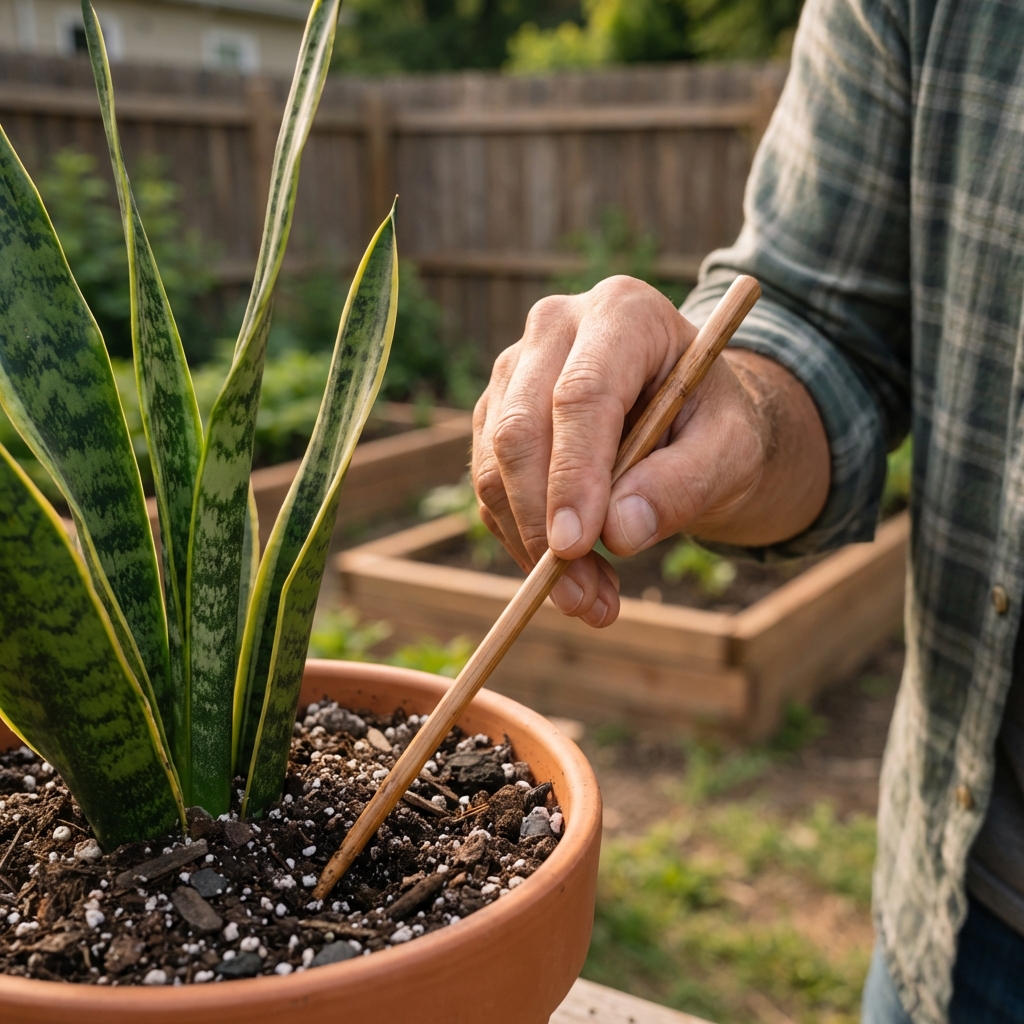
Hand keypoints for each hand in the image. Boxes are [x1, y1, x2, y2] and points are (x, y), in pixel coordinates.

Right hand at [471, 276, 829, 627]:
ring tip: (591, 602)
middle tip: (583, 600)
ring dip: (532, 546)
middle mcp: (556, 328)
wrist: (691, 420)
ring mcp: (516, 369)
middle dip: (543, 524)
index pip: (582, 395)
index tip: (576, 547)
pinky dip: (522, 542)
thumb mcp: (731, 452)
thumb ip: (685, 485)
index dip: (574, 474)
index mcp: (624, 313)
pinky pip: (490, 487)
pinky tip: (573, 578)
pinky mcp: (495, 413)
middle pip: (522, 428)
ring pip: (494, 464)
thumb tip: (617, 535)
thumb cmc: (716, 426)